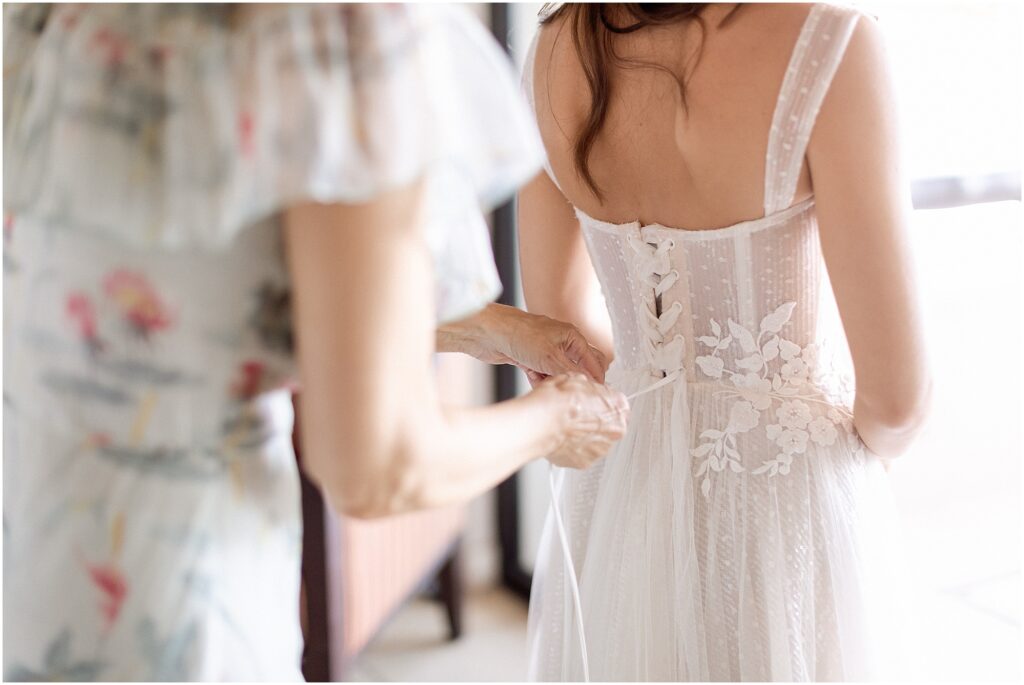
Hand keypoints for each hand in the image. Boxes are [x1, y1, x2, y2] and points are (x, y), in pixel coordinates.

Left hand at [438, 303, 607, 382]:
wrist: (487, 333)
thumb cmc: (518, 333)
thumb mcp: (550, 358)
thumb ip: (572, 374)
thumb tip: (589, 387)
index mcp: (571, 336)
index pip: (594, 361)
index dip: (597, 380)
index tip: (597, 397)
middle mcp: (561, 342)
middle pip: (578, 368)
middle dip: (575, 382)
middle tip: (572, 393)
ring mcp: (545, 351)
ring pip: (559, 374)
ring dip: (554, 382)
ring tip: (547, 384)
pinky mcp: (530, 359)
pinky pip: (542, 376)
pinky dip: (540, 381)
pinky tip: (534, 380)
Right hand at [534, 373, 629, 468]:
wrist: (539, 423)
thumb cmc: (557, 402)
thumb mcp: (577, 380)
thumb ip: (589, 387)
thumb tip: (584, 388)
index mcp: (618, 408)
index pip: (617, 404)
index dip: (601, 401)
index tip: (591, 401)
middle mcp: (614, 432)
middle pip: (608, 425)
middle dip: (594, 420)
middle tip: (575, 413)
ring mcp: (600, 450)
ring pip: (595, 441)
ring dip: (583, 435)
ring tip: (565, 426)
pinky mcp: (584, 463)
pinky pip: (581, 453)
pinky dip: (572, 447)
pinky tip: (560, 437)